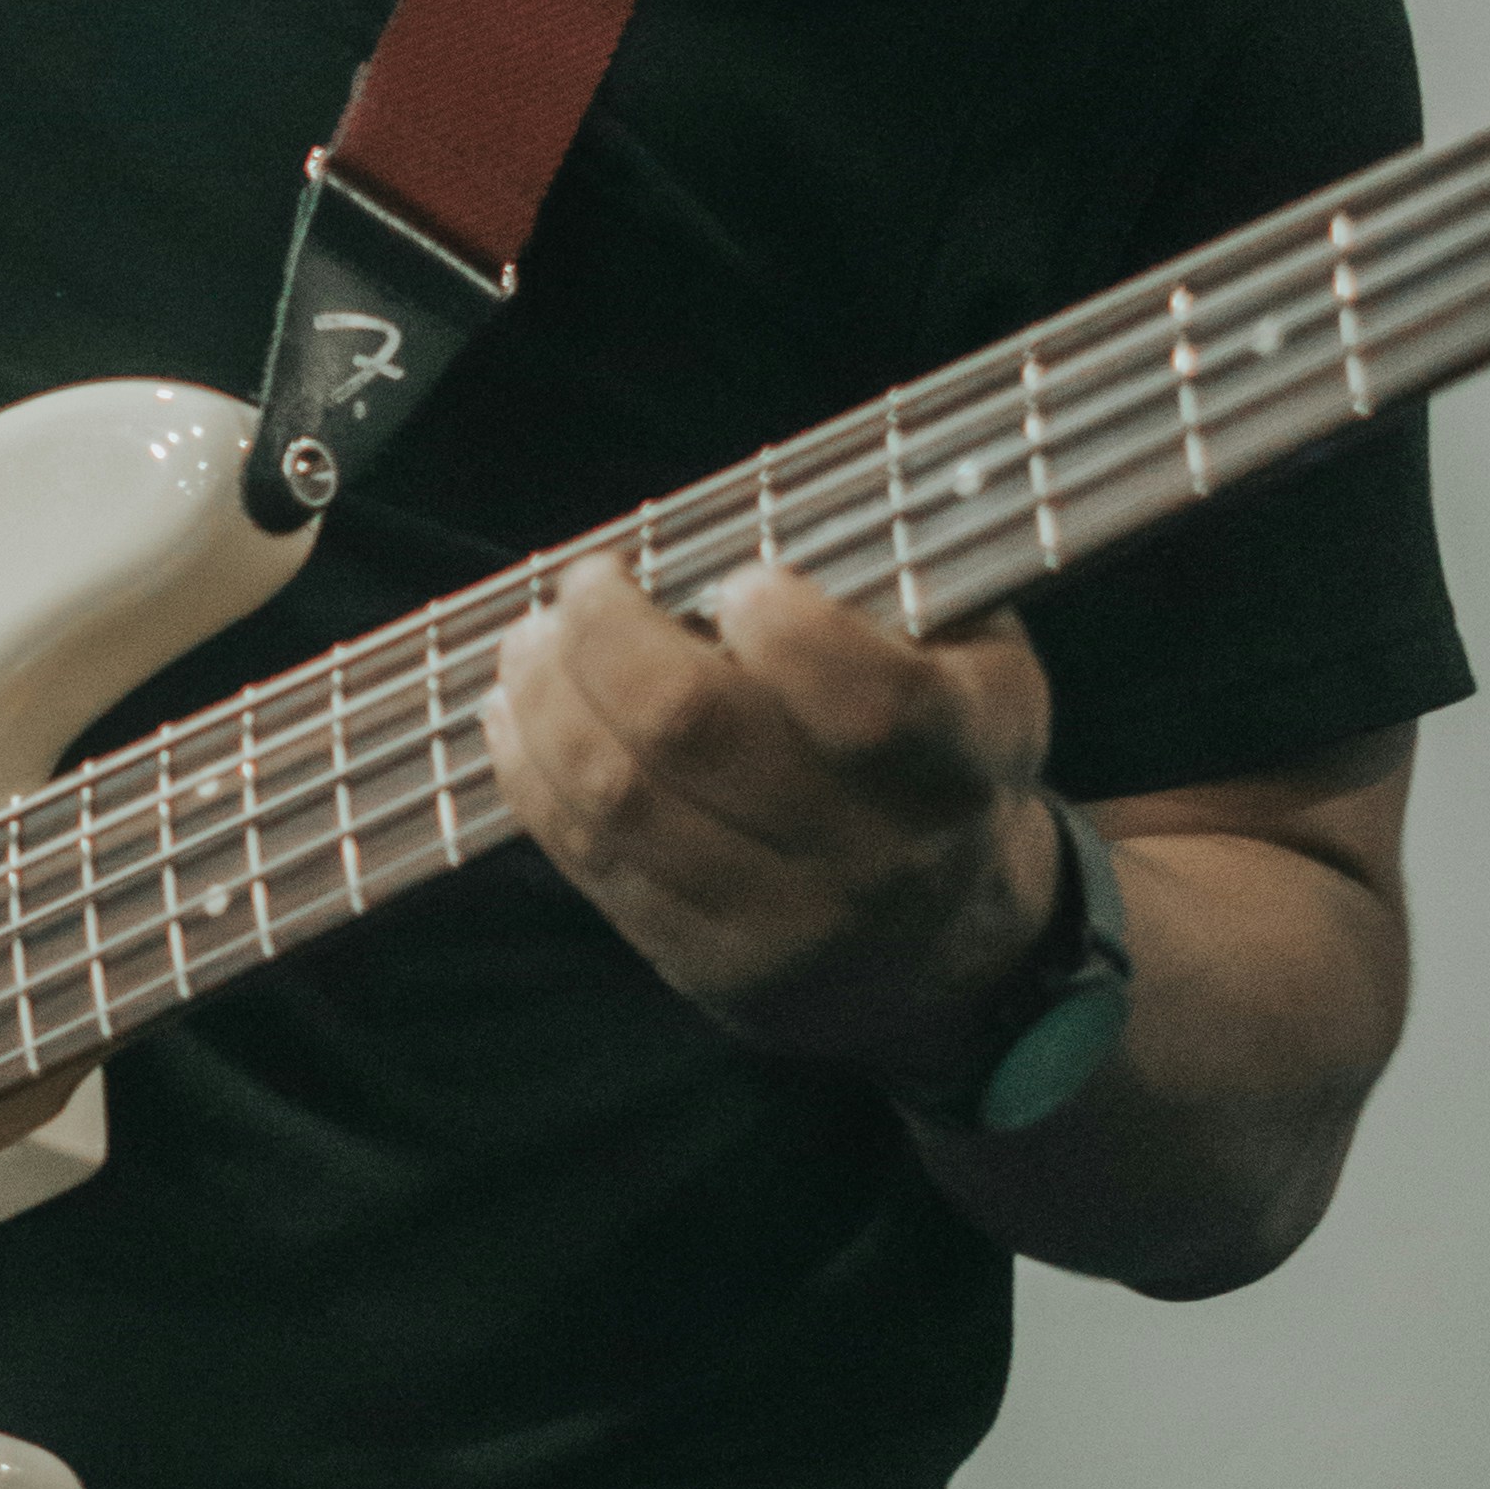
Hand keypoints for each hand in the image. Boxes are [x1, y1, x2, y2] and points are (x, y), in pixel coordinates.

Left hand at [479, 557, 1062, 1090]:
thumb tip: (741, 521)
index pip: (872, 707)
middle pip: (697, 736)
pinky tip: (518, 711)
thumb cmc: (940, 756)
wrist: (944, 944)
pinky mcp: (704, 967)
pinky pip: (590, 859)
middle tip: (588, 583)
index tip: (740, 578)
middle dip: (611, 636)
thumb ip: (885, 592)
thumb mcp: (971, 664)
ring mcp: (783, 925)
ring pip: (620, 800)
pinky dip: (532, 773)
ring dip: (550, 700)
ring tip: (533, 640)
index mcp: (959, 767)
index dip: (791, 632)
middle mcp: (877, 861)